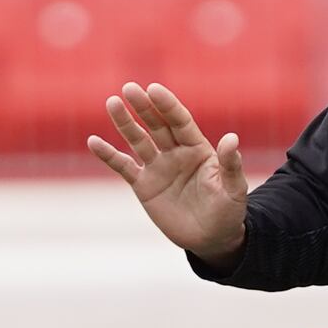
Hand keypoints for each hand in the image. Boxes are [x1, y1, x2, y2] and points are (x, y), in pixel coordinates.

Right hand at [88, 80, 251, 260]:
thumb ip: (230, 164)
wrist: (211, 239)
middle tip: (129, 89)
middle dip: (143, 107)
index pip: (180, 121)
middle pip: (157, 124)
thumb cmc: (228, 212)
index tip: (154, 89)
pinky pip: (123, 167)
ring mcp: (158, 167)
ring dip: (125, 123)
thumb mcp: (233, 189)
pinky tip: (93, 141)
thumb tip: (231, 138)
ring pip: (138, 140)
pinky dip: (108, 155)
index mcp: (197, 148)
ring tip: (112, 103)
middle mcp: (176, 152)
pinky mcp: (144, 185)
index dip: (167, 106)